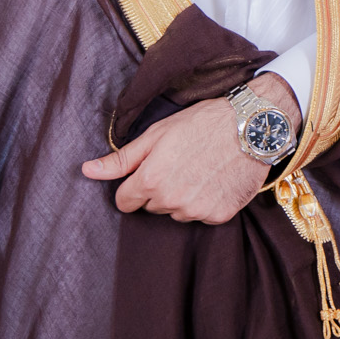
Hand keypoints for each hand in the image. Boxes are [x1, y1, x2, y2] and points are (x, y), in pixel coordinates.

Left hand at [82, 72, 300, 222]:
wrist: (252, 126)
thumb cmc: (202, 123)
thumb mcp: (157, 134)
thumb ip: (121, 159)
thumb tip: (87, 171)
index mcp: (150, 181)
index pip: (125, 201)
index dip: (136, 185)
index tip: (153, 170)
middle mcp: (171, 201)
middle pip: (152, 206)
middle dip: (161, 189)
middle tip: (182, 163)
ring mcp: (197, 211)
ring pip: (178, 212)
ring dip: (184, 197)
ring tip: (202, 169)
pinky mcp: (219, 215)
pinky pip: (203, 215)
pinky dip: (208, 201)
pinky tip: (217, 179)